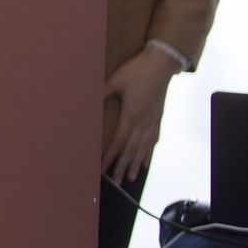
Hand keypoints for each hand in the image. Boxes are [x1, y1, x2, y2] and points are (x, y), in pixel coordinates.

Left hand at [102, 46, 178, 182]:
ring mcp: (152, 121)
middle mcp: (143, 122)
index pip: (119, 142)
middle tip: (116, 182)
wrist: (161, 65)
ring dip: (135, 164)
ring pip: (143, 148)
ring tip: (131, 178)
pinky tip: (146, 161)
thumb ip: (101, 92)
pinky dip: (148, 153)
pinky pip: (153, 140)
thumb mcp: (115, 81)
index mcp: (131, 115)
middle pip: (131, 150)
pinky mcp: (158, 117)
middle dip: (122, 166)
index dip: (110, 156)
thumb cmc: (137, 71)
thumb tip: (85, 101)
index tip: (103, 168)